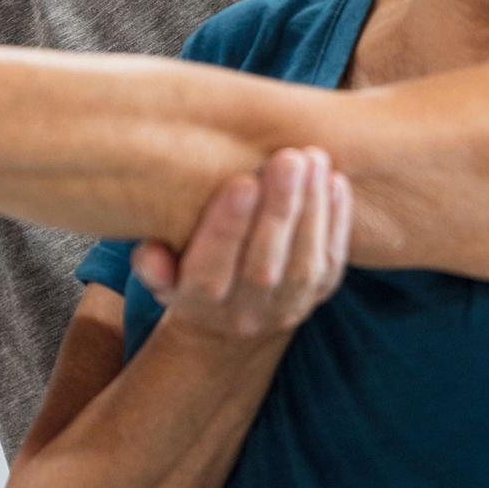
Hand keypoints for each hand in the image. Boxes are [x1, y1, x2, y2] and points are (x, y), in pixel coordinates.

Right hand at [130, 147, 350, 341]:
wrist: (228, 328)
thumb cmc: (186, 275)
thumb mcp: (159, 275)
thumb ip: (151, 263)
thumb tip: (153, 255)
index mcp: (198, 303)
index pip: (211, 270)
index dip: (227, 227)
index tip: (241, 182)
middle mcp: (245, 312)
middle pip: (264, 265)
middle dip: (279, 209)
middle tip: (288, 159)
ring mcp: (286, 307)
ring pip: (304, 264)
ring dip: (312, 208)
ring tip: (314, 159)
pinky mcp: (319, 296)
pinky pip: (332, 263)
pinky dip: (337, 222)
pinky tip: (336, 183)